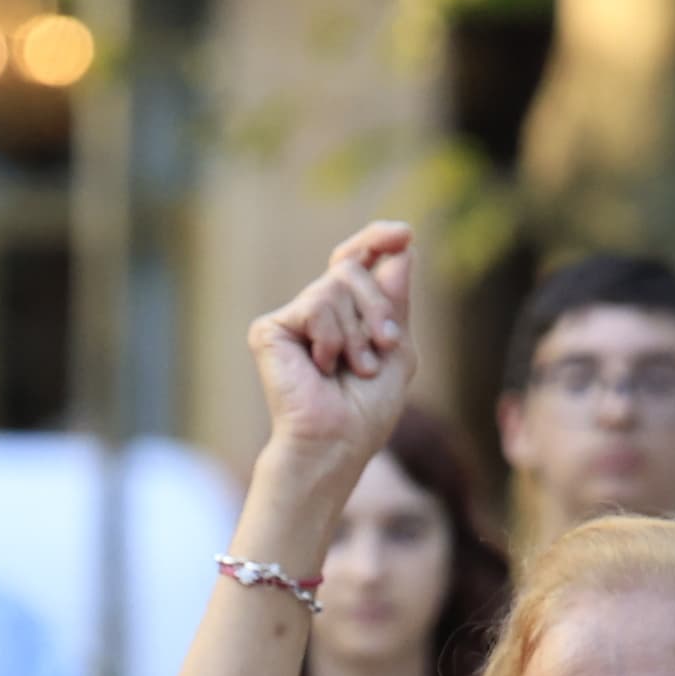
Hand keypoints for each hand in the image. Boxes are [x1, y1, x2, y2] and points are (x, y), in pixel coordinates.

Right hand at [246, 222, 416, 474]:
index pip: (357, 259)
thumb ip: (396, 298)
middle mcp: (317, 310)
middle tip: (383, 347)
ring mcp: (293, 319)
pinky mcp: (270, 329)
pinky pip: (316, 304)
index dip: (376, 239)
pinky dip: (331, 338)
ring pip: (337, 283)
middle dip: (378, 306)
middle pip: (353, 267)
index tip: (404, 234)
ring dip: (358, 331)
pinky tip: (322, 367)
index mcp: (346, 314)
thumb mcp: (397, 348)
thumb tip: (402, 245)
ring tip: (353, 368)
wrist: (337, 441)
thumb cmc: (366, 409)